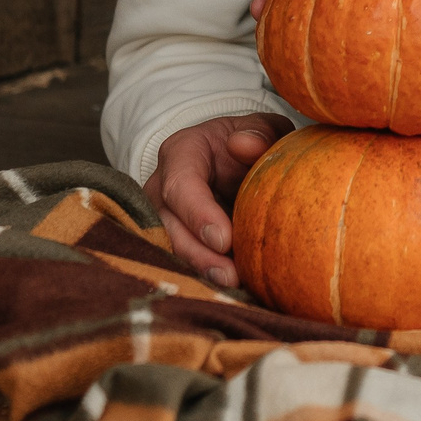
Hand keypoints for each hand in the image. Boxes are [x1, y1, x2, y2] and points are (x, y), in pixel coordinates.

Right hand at [145, 113, 294, 286]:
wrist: (230, 159)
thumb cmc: (246, 143)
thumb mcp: (259, 128)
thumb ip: (258, 132)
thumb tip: (245, 145)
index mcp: (181, 153)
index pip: (180, 185)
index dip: (198, 214)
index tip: (224, 239)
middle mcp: (161, 187)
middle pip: (169, 226)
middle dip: (198, 255)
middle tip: (231, 277)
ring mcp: (162, 219)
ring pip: (171, 251)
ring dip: (201, 272)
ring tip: (233, 288)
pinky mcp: (173, 242)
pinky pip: (183, 263)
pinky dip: (205, 278)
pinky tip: (232, 292)